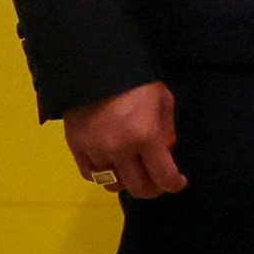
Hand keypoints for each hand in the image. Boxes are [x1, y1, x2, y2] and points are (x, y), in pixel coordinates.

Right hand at [63, 81, 186, 198]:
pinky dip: (102, 174)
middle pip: (137, 189)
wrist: (92, 64)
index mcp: (145, 136)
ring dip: (126, 181)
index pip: (163, 177)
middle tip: (156, 180)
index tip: (178, 181)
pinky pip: (90, 175)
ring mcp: (95, 151)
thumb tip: (165, 151)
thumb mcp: (162, 99)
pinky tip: (110, 165)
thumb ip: (167, 129)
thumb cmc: (135, 80)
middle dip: (152, 188)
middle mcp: (119, 150)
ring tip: (131, 170)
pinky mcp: (75, 147)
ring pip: (112, 185)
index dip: (174, 184)